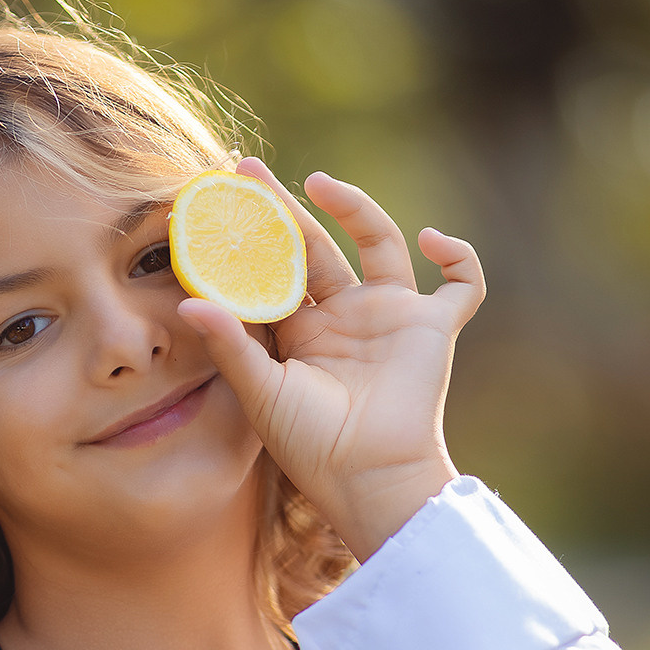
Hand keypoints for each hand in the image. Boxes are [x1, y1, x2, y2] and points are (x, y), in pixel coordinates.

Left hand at [178, 156, 485, 561]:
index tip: (218, 202)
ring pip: (378, 244)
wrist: (368, 478)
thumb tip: (187, 304)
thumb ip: (230, 345)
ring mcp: (391, 317)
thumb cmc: (311, 447)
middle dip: (283, 209)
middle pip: (315, 246)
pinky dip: (459, 258)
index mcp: (300, 332)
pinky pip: (462, 284)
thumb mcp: (262, 393)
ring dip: (356, 208)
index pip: (271, 271)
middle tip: (247, 172)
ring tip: (318, 183)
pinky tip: (431, 240)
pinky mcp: (433, 328)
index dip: (249, 238)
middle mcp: (344, 317)